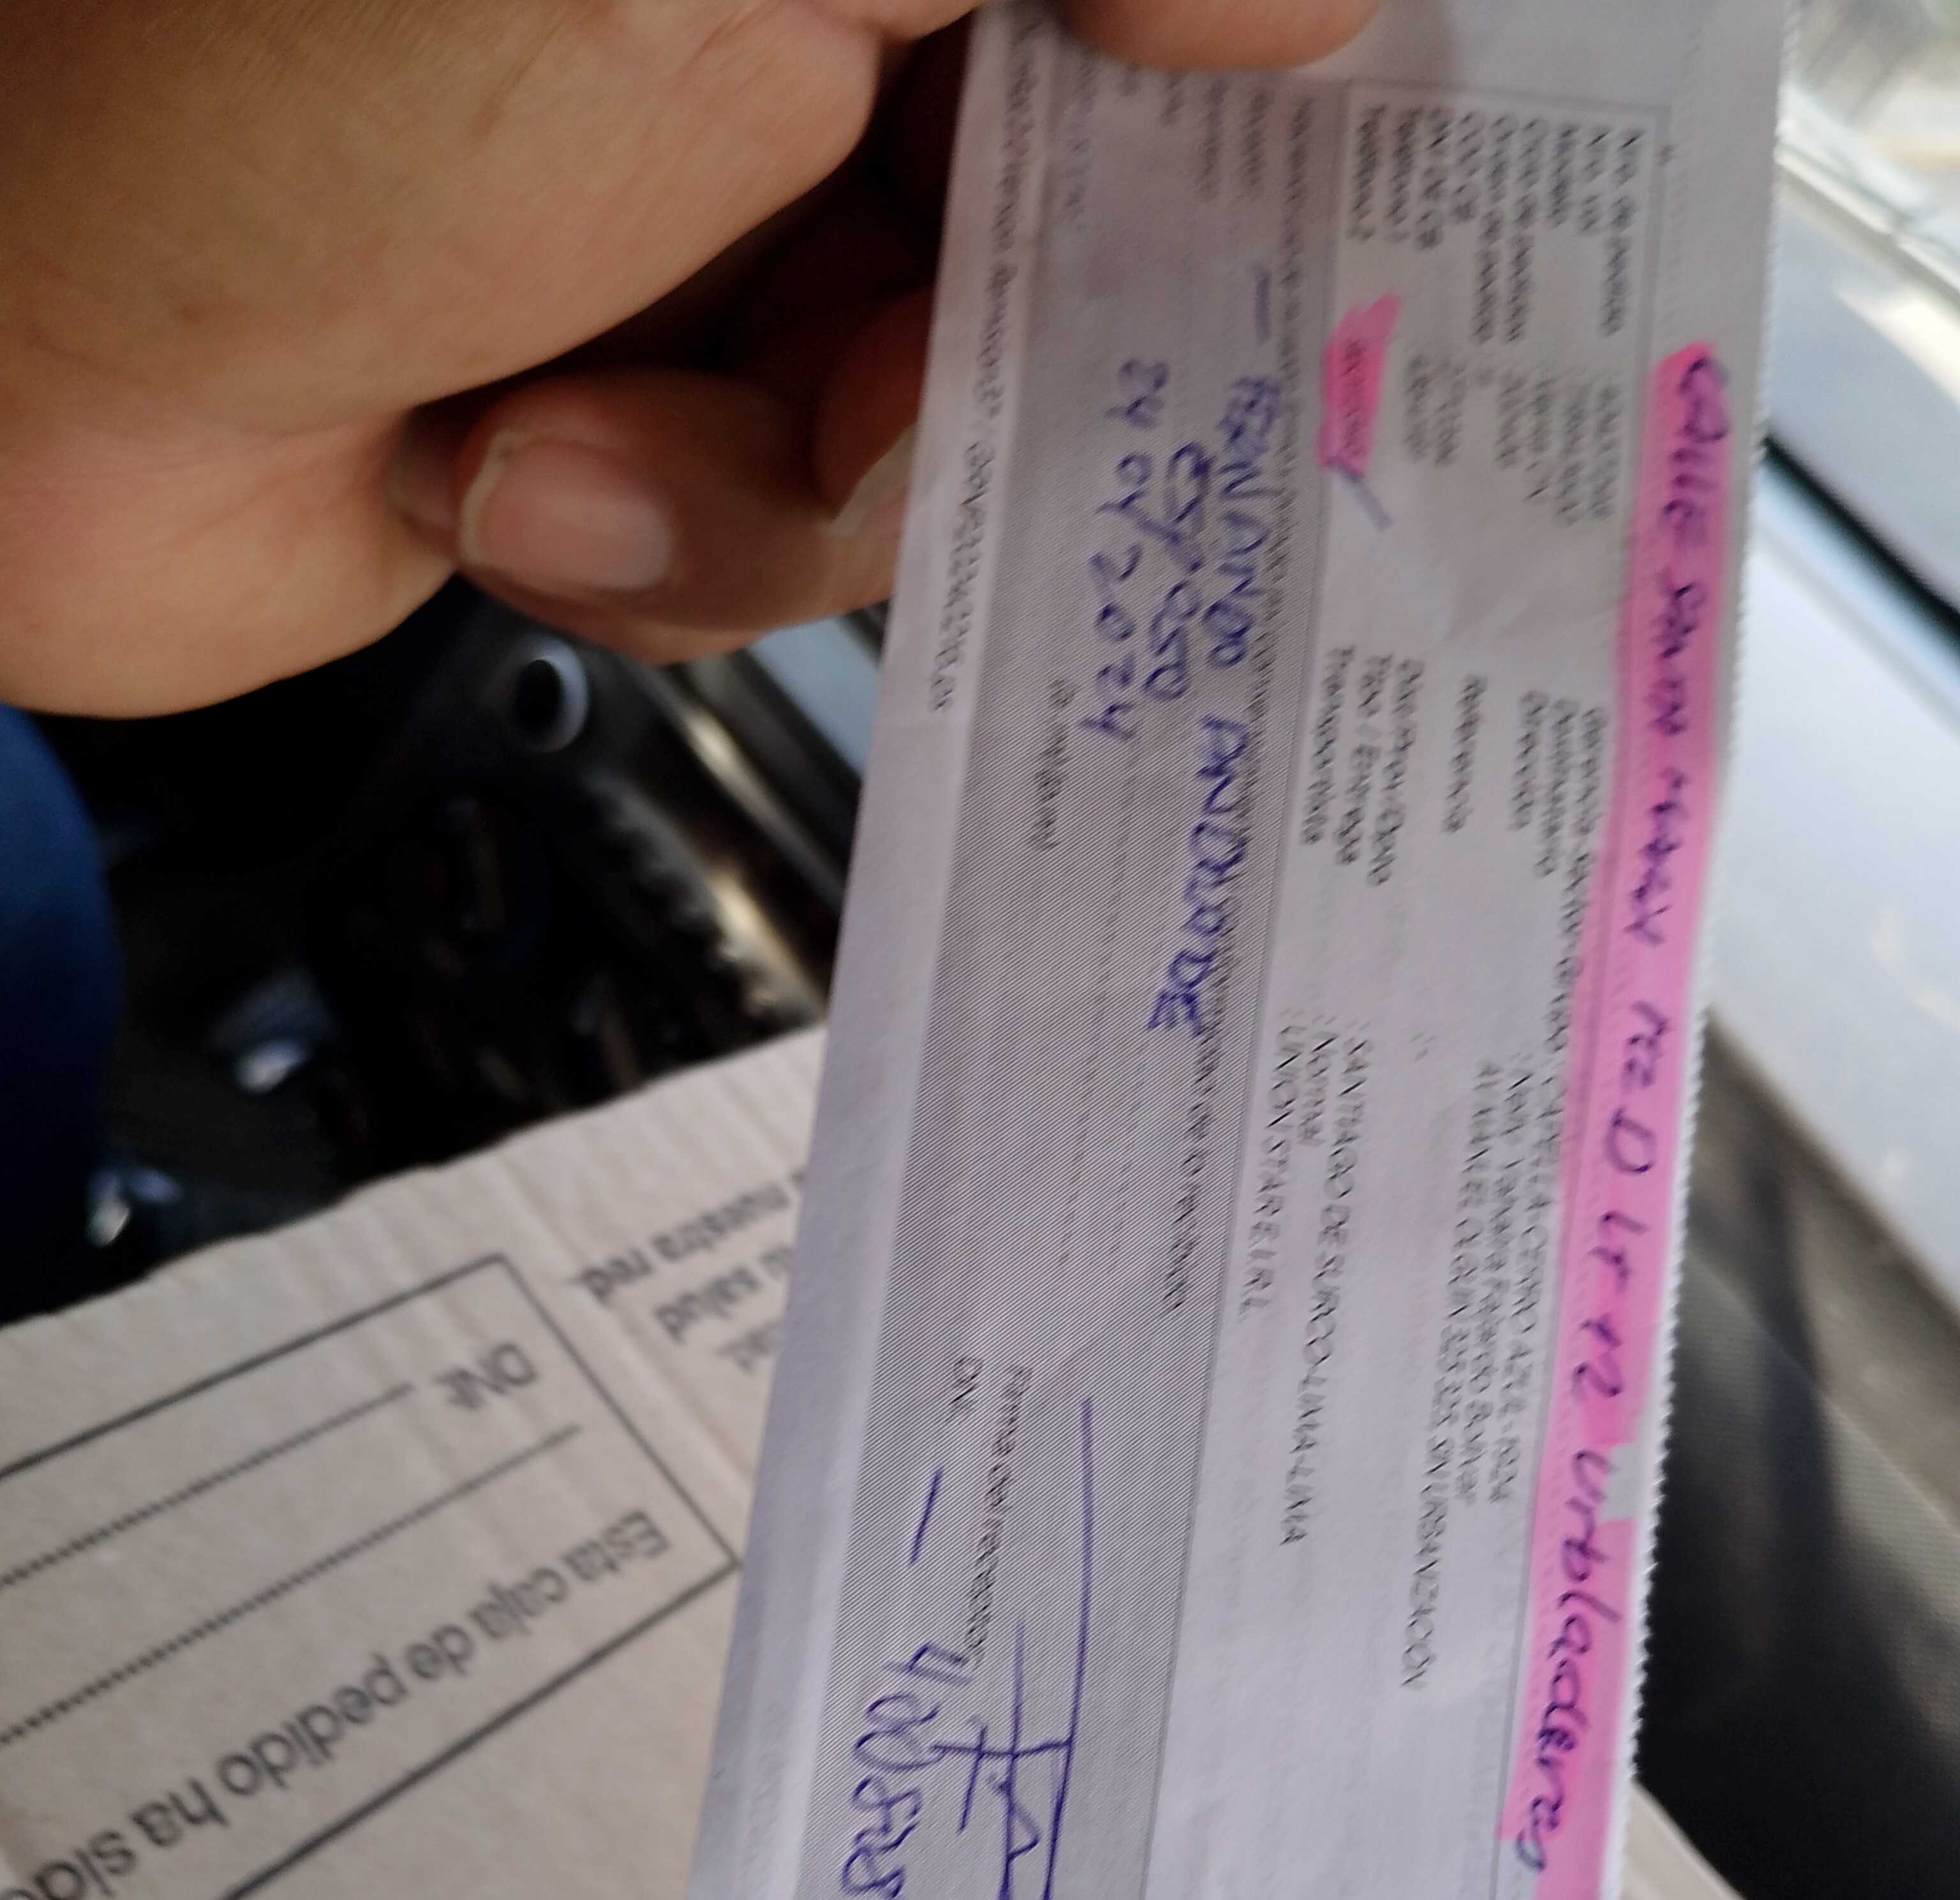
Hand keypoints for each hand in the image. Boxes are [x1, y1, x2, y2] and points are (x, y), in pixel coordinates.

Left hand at [0, 0, 1373, 715]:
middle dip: (988, 319)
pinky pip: (820, 520)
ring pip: (958, 386)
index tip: (1238, 179)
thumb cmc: (267, 77)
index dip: (1216, 84)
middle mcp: (793, 8)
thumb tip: (1304, 1)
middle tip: (883, 350)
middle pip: (1089, 181)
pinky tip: (524, 462)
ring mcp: (722, 187)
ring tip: (587, 415)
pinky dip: (693, 538)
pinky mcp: (665, 377)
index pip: (1143, 1)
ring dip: (793, 462)